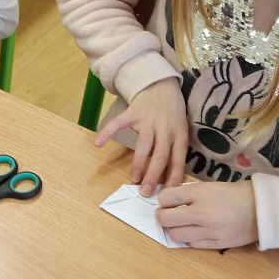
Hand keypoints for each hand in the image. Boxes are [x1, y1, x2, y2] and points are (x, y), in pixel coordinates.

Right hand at [95, 78, 187, 195]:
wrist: (161, 85)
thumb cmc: (172, 113)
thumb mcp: (180, 130)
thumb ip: (174, 151)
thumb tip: (169, 180)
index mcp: (179, 134)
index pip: (178, 159)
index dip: (173, 176)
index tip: (167, 193)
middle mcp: (165, 129)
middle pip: (160, 155)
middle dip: (153, 175)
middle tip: (146, 192)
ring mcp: (148, 120)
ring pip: (144, 144)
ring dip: (138, 163)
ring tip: (133, 178)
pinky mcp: (133, 112)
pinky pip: (119, 123)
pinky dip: (108, 132)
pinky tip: (98, 143)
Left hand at [157, 181, 257, 249]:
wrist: (261, 209)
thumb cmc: (235, 194)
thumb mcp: (210, 186)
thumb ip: (190, 193)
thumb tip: (169, 200)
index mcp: (200, 194)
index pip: (166, 198)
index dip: (163, 200)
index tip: (167, 201)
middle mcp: (201, 213)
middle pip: (165, 219)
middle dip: (162, 216)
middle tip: (168, 214)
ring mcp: (208, 230)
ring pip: (176, 235)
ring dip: (174, 229)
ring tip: (181, 224)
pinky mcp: (216, 244)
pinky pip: (192, 244)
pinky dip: (189, 238)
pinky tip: (195, 232)